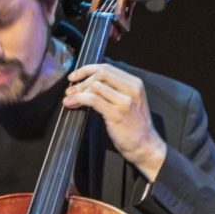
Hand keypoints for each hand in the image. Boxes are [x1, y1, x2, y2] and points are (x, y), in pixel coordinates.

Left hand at [63, 63, 165, 179]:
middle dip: (81, 79)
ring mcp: (125, 101)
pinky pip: (93, 99)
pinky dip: (79, 99)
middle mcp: (131, 89)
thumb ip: (115, 90)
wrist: (145, 146)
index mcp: (134, 83)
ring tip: (69, 98)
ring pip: (95, 85)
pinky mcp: (117, 113)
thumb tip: (90, 84)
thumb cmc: (134, 126)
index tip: (75, 76)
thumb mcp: (130, 101)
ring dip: (78, 91)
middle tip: (70, 89)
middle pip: (101, 73)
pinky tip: (72, 103)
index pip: (107, 68)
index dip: (87, 70)